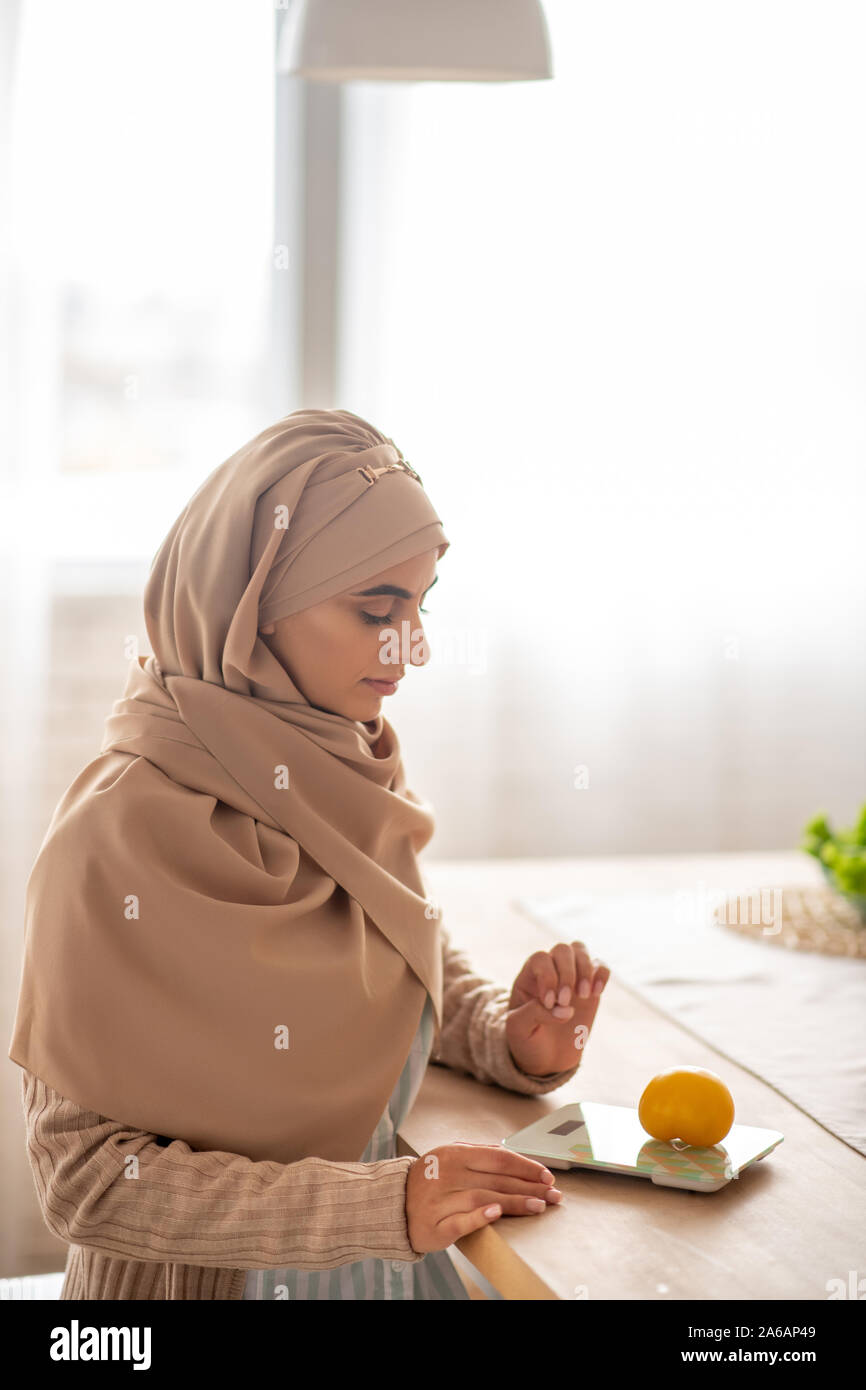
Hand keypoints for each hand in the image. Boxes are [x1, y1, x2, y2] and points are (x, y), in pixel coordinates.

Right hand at [405, 1142, 562, 1253]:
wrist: (394, 1205)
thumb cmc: (430, 1180)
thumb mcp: (450, 1157)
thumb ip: (480, 1153)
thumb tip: (513, 1153)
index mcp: (455, 1154)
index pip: (499, 1157)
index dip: (526, 1166)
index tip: (547, 1176)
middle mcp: (449, 1174)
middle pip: (497, 1179)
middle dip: (530, 1187)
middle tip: (554, 1195)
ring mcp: (441, 1199)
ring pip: (484, 1198)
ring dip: (515, 1202)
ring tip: (539, 1206)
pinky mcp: (436, 1225)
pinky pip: (460, 1220)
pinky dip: (479, 1217)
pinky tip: (496, 1213)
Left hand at [505, 940, 608, 1076]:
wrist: (547, 1059)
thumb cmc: (528, 1040)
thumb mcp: (518, 1029)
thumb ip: (534, 1013)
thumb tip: (565, 1009)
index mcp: (528, 977)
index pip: (540, 959)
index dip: (548, 977)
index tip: (550, 1002)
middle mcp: (550, 971)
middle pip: (562, 950)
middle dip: (567, 974)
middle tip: (565, 1001)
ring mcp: (571, 977)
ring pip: (580, 950)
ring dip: (585, 970)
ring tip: (584, 996)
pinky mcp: (590, 987)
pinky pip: (600, 965)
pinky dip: (602, 974)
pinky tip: (596, 993)